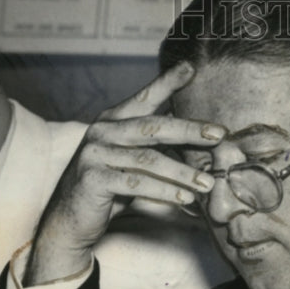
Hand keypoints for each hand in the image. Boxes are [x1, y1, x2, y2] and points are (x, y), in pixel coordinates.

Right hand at [24, 62, 222, 285]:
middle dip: (190, 130)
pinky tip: (185, 198)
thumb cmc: (108, 189)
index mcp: (112, 121)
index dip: (167, 83)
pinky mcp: (93, 179)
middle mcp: (102, 132)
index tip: (191, 68)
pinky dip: (165, 191)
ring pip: (148, 160)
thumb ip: (153, 147)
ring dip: (182, 172)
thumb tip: (197, 138)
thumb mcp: (131, 162)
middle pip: (153, 127)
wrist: (70, 220)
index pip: (144, 98)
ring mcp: (95, 154)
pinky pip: (137, 184)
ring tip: (207, 183)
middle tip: (219, 134)